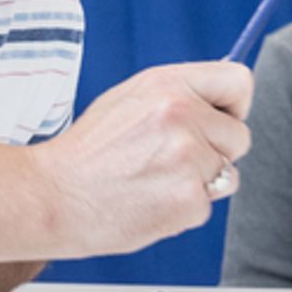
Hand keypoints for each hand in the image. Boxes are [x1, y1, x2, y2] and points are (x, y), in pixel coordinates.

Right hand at [34, 61, 251, 256]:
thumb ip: (176, 95)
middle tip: (171, 160)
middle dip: (215, 152)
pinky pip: (207, 206)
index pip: (239, 82)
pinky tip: (149, 201)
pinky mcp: (189, 200)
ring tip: (155, 181)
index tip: (219, 120)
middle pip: (239, 136)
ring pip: (228, 175)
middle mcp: (182, 115)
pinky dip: (183, 209)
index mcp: (168, 84)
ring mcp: (188, 158)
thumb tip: (220, 101)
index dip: (234, 106)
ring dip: (201, 183)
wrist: (52, 195)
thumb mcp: (127, 100)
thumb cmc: (86, 153)